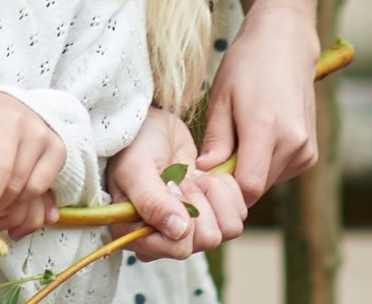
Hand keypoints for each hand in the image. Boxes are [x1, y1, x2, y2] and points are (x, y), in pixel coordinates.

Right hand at [103, 107, 240, 258]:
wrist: (148, 125)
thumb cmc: (132, 146)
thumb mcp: (135, 169)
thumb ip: (152, 202)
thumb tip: (179, 232)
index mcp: (140, 236)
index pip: (180, 248)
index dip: (183, 216)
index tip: (169, 186)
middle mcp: (166, 239)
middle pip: (208, 239)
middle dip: (198, 201)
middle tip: (179, 179)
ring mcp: (192, 228)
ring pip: (228, 228)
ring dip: (213, 194)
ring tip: (192, 177)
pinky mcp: (212, 213)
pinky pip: (238, 213)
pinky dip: (225, 188)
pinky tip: (203, 175)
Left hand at [199, 0, 322, 201]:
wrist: (285, 44)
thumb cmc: (247, 65)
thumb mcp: (221, 97)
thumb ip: (215, 140)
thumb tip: (205, 173)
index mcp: (267, 129)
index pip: (248, 187)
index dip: (223, 188)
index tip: (207, 173)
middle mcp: (294, 144)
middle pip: (257, 187)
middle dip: (233, 177)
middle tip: (218, 150)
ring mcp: (306, 150)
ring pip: (268, 182)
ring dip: (249, 169)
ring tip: (240, 135)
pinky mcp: (311, 154)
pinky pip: (280, 173)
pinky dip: (264, 164)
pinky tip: (258, 136)